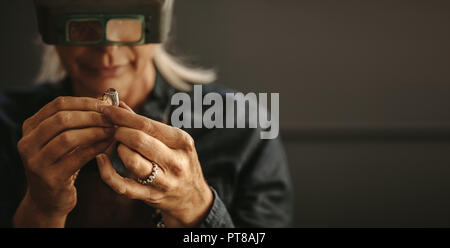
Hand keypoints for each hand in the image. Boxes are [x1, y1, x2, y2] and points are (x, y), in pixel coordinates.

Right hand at [14, 97, 113, 226]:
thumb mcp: (65, 138)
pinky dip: (96, 148)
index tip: (107, 105)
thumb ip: (80, 119)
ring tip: (113, 130)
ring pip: (68, 137)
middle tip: (113, 118)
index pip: (58, 104)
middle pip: (62, 119)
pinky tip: (109, 144)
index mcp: (30, 127)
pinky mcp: (50, 178)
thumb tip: (106, 99)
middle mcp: (27, 142)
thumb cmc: (62, 162)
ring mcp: (36, 161)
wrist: (49, 199)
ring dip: (95, 131)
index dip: (85, 102)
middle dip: (92, 116)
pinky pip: (77, 157)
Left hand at [96, 103, 213, 226]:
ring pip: (131, 161)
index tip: (106, 108)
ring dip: (118, 150)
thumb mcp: (173, 141)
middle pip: (139, 140)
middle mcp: (175, 161)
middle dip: (119, 131)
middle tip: (112, 128)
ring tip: (118, 146)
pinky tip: (101, 160)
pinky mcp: (150, 196)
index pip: (148, 125)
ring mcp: (164, 181)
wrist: (192, 197)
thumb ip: (146, 124)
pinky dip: (106, 172)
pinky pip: (122, 185)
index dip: (123, 116)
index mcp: (181, 141)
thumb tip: (119, 105)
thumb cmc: (179, 161)